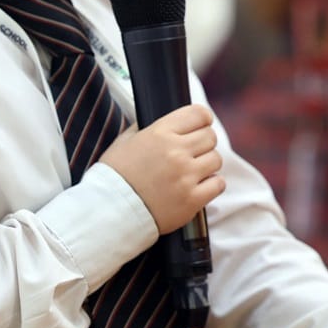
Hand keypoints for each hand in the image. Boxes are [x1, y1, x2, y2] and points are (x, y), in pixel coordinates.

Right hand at [98, 104, 224, 232]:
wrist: (109, 212)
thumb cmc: (115, 176)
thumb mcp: (125, 141)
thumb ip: (147, 127)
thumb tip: (168, 120)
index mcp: (160, 133)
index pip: (199, 114)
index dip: (202, 119)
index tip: (201, 125)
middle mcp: (176, 152)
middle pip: (210, 136)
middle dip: (204, 143)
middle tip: (194, 153)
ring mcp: (185, 176)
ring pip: (216, 159)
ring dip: (207, 164)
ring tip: (192, 172)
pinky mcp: (192, 200)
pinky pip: (218, 184)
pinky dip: (212, 185)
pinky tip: (198, 186)